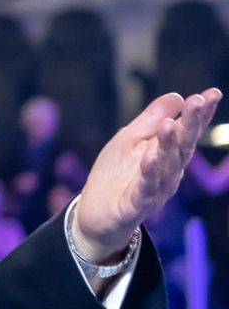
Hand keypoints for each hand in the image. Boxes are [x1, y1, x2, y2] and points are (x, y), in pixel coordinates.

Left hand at [74, 88, 222, 260]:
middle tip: (199, 101)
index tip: (213, 93)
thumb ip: (151, 120)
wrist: (94, 215)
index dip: (201, 115)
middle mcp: (168, 173)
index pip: (187, 132)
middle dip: (192, 124)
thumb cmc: (115, 175)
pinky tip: (149, 157)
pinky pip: (145, 188)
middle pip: (182, 146)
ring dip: (168, 144)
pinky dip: (149, 173)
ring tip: (169, 123)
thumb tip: (178, 96)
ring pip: (166, 166)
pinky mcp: (135, 205)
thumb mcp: (129, 140)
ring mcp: (154, 190)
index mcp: (167, 155)